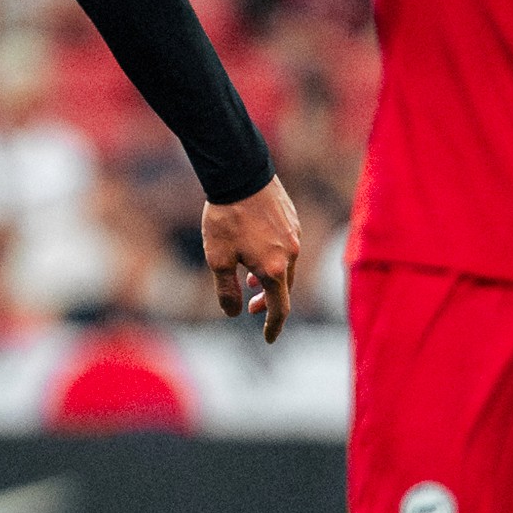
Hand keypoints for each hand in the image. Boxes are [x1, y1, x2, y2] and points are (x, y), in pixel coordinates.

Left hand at [201, 175, 301, 343]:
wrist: (239, 173)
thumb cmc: (226, 217)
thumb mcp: (217, 258)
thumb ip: (226, 290)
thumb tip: (232, 313)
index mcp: (274, 268)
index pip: (280, 307)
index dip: (273, 326)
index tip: (269, 339)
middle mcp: (291, 254)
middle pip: (284, 288)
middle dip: (268, 301)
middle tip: (250, 308)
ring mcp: (294, 235)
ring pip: (286, 266)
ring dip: (269, 278)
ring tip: (249, 280)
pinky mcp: (292, 220)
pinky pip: (286, 248)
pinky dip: (274, 259)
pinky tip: (256, 252)